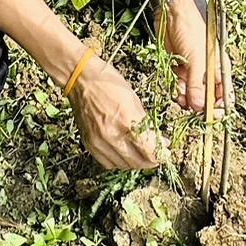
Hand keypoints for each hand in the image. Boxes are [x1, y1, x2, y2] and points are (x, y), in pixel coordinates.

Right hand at [68, 56, 158, 170]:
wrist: (81, 79)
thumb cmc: (109, 83)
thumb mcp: (134, 99)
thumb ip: (145, 123)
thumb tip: (158, 141)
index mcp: (126, 120)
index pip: (149, 150)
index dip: (160, 154)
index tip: (164, 151)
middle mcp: (112, 135)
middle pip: (137, 162)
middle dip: (150, 161)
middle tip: (155, 155)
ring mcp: (99, 142)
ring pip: (123, 165)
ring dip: (135, 163)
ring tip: (140, 154)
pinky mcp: (89, 144)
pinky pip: (107, 163)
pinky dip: (118, 162)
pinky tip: (123, 153)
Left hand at [160, 0, 231, 114]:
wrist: (172, 11)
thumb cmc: (191, 30)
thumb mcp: (197, 59)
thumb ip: (198, 84)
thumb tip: (199, 108)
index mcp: (220, 68)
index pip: (224, 95)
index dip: (218, 108)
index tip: (208, 117)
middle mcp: (208, 71)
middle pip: (206, 98)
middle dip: (197, 105)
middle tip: (188, 105)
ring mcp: (194, 69)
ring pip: (191, 94)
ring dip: (185, 97)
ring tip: (179, 93)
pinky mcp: (180, 66)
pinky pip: (180, 85)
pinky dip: (177, 88)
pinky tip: (175, 84)